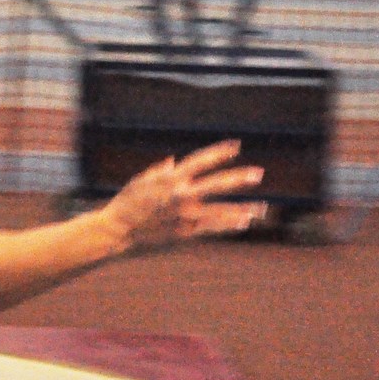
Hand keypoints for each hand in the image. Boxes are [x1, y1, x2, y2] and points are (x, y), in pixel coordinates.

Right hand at [102, 140, 267, 250]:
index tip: (236, 146)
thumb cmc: (124, 204)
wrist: (116, 231)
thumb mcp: (139, 182)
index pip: (200, 161)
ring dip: (243, 209)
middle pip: (217, 184)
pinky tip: (243, 223)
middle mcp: (180, 195)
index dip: (219, 152)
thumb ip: (158, 171)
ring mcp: (184, 215)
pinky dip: (229, 225)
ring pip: (221, 211)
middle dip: (239, 178)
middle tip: (258, 174)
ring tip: (262, 208)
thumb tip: (173, 163)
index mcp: (169, 179)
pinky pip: (213, 229)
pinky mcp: (184, 233)